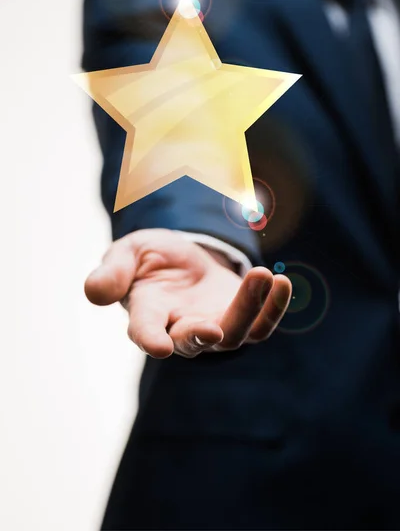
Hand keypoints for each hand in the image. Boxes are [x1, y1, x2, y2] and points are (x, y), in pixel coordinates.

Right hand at [85, 229, 291, 358]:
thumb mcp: (127, 253)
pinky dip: (273, 308)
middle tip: (214, 326)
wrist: (182, 258)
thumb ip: (112, 271)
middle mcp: (180, 327)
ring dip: (248, 309)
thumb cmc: (149, 258)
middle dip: (203, 335)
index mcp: (147, 312)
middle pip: (193, 341)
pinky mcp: (240, 317)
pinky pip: (261, 324)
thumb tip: (93, 293)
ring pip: (234, 334)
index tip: (158, 347)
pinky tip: (282, 282)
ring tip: (262, 275)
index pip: (145, 329)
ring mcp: (213, 326)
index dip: (149, 338)